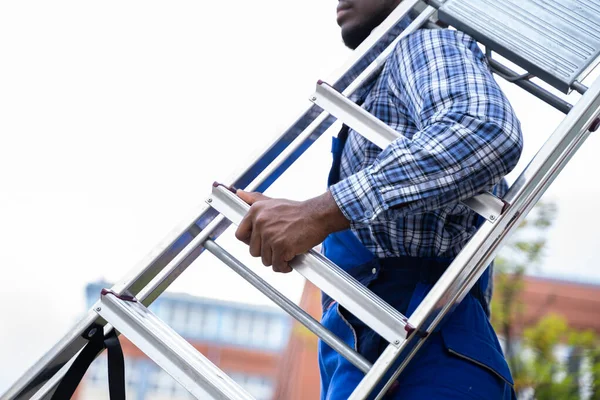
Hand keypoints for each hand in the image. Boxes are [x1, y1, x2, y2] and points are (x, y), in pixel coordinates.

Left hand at [235, 190, 349, 272]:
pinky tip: (291, 258)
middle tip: (279, 246)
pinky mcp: (280, 247)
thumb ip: (255, 199)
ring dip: (277, 260)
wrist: (317, 215)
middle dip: (266, 252)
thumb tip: (239, 193)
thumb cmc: (298, 211)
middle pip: (253, 251)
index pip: (240, 234)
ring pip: (265, 260)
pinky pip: (277, 265)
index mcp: (256, 211)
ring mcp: (270, 235)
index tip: (261, 243)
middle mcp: (260, 222)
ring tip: (287, 251)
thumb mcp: (273, 202)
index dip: (251, 242)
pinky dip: (284, 266)